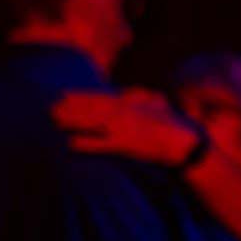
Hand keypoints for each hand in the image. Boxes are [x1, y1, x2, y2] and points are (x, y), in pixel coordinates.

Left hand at [54, 89, 202, 166]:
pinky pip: (103, 145)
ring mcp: (125, 129)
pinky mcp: (128, 146)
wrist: (189, 142)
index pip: (101, 96)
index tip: (64, 94)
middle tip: (51, 107)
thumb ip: (140, 98)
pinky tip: (71, 144)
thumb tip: (128, 94)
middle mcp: (125, 113)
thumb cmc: (175, 125)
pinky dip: (87, 144)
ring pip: (93, 122)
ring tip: (56, 121)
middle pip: (92, 108)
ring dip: (74, 121)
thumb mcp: (158, 104)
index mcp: (131, 103)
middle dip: (72, 107)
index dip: (81, 95)